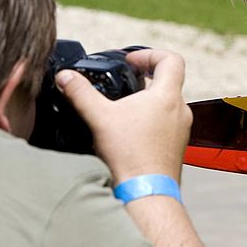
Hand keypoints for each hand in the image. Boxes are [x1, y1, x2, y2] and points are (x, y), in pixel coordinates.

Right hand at [55, 49, 191, 183]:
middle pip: (168, 81)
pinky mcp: (176, 146)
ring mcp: (181, 129)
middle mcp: (180, 110)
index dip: (150, 54)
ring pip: (167, 104)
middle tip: (123, 82)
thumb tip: (65, 77)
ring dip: (147, 101)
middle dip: (144, 78)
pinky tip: (129, 133)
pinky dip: (150, 121)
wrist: (146, 192)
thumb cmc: (130, 156)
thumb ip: (81, 93)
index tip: (131, 61)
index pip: (171, 59)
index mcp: (168, 95)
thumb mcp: (99, 117)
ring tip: (122, 108)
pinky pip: (166, 124)